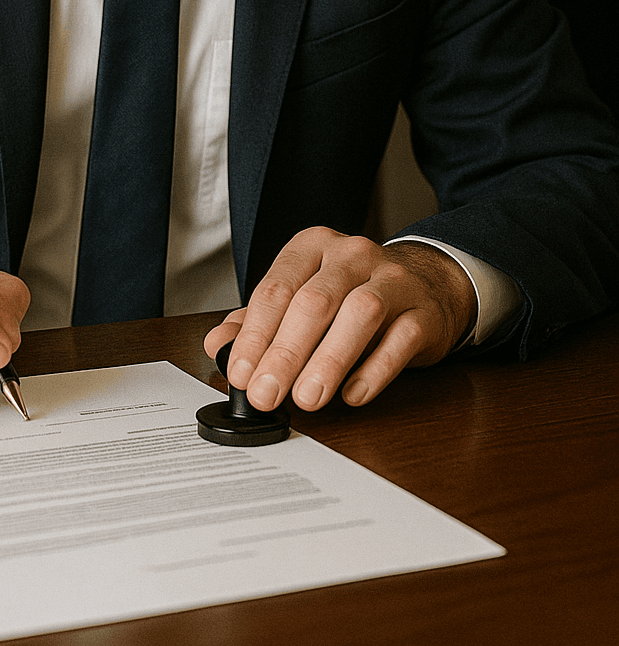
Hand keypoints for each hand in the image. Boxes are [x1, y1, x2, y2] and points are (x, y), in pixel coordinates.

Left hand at [204, 229, 475, 411]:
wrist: (427, 286)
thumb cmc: (351, 294)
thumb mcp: (302, 298)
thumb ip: (257, 321)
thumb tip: (218, 346)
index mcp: (313, 247)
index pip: (275, 289)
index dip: (254, 335)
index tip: (241, 374)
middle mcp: (353, 255)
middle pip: (313, 302)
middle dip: (285, 353)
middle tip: (266, 394)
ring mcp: (393, 280)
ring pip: (358, 314)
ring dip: (328, 360)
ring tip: (307, 398)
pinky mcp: (425, 311)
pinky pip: (400, 339)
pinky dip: (374, 370)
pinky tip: (353, 393)